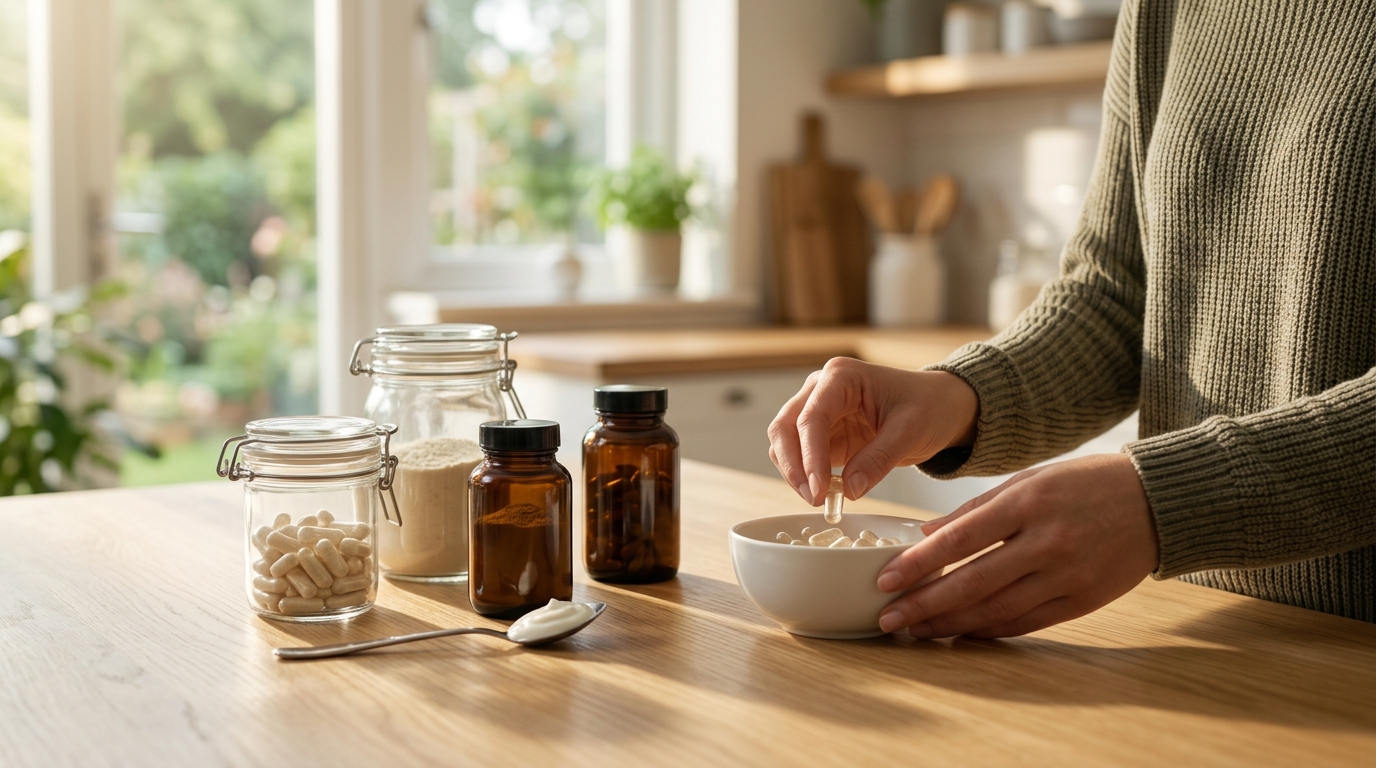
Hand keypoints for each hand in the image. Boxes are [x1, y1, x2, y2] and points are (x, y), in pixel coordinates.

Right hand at [767, 357, 978, 504]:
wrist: (941, 406)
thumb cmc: (929, 406)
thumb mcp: (910, 431)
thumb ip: (878, 459)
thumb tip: (848, 490)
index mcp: (841, 377)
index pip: (811, 417)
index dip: (810, 456)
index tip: (819, 489)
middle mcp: (821, 389)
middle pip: (785, 427)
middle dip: (794, 466)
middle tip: (813, 498)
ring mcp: (819, 411)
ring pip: (785, 443)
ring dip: (795, 473)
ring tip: (820, 499)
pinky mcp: (824, 434)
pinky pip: (801, 457)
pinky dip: (805, 476)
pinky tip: (824, 493)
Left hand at [876, 453, 1157, 638]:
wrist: (1159, 501)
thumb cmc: (1086, 483)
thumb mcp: (1030, 479)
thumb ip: (977, 508)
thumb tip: (927, 533)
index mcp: (1028, 503)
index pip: (960, 540)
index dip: (918, 565)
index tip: (885, 580)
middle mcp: (1046, 542)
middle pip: (972, 583)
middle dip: (924, 605)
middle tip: (889, 618)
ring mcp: (1067, 576)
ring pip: (996, 611)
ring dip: (950, 625)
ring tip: (916, 631)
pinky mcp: (1083, 602)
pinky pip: (1026, 623)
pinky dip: (989, 630)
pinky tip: (960, 633)